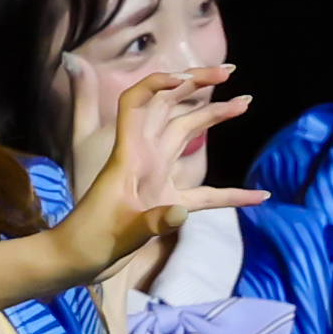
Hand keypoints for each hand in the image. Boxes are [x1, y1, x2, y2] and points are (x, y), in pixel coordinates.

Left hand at [54, 66, 262, 272]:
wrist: (74, 262)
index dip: (157, 84)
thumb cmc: (88, 242)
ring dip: (212, 118)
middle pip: (170, 109)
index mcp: (128, 156)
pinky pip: (204, 193)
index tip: (186, 77)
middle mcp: (143, 158)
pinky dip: (230, 194)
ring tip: (245, 104)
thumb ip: (153, 222)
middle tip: (230, 72)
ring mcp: (155, 177)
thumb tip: (181, 212)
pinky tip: (258, 196)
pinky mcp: (164, 201)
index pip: (136, 104)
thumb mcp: (121, 233)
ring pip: (186, 136)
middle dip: (196, 86)